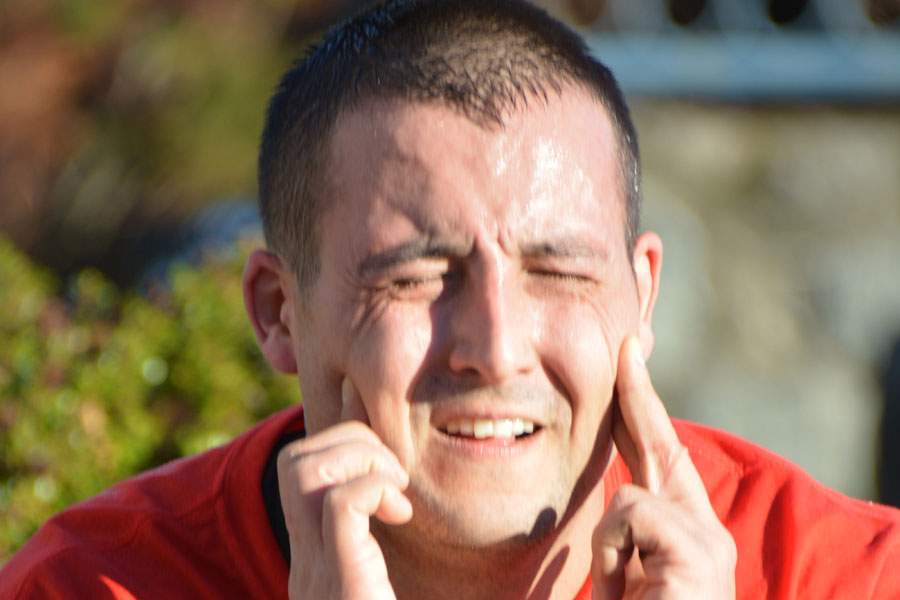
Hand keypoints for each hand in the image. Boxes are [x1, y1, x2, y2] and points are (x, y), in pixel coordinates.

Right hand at [277, 378, 412, 598]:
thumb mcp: (387, 572)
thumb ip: (383, 532)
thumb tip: (405, 480)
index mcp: (314, 554)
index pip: (301, 466)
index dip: (343, 437)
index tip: (385, 454)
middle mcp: (305, 561)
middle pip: (295, 457)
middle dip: (350, 440)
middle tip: (394, 474)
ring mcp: (316, 571)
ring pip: (305, 469)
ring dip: (360, 458)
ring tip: (395, 488)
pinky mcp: (341, 583)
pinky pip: (339, 502)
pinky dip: (374, 488)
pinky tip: (400, 512)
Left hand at [592, 336, 735, 598]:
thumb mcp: (623, 580)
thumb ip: (620, 540)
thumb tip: (609, 504)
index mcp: (682, 534)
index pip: (659, 454)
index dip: (643, 406)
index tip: (631, 355)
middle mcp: (704, 529)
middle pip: (662, 442)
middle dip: (639, 391)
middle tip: (628, 339)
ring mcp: (708, 540)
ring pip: (628, 498)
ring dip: (609, 553)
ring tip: (624, 596)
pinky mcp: (700, 553)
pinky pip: (629, 519)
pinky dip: (613, 560)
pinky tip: (631, 594)